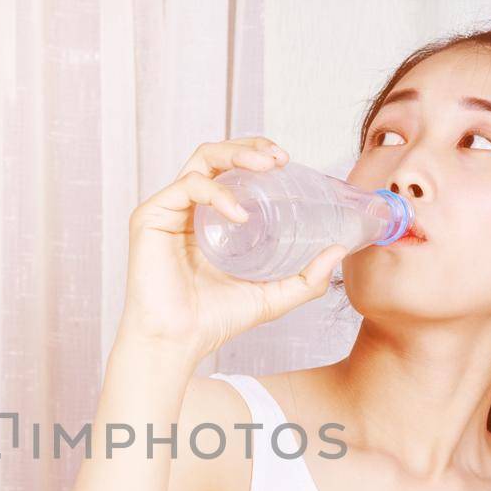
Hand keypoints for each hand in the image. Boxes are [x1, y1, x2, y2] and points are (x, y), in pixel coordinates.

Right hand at [117, 137, 348, 359]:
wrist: (178, 342)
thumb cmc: (215, 320)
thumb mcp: (273, 296)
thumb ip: (307, 279)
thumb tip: (339, 250)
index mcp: (211, 218)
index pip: (233, 170)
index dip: (259, 156)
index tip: (287, 162)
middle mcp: (189, 208)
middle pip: (218, 155)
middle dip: (251, 147)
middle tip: (279, 158)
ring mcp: (169, 210)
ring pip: (202, 159)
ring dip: (237, 155)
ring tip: (265, 166)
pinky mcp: (150, 217)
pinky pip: (187, 187)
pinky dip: (217, 194)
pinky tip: (238, 214)